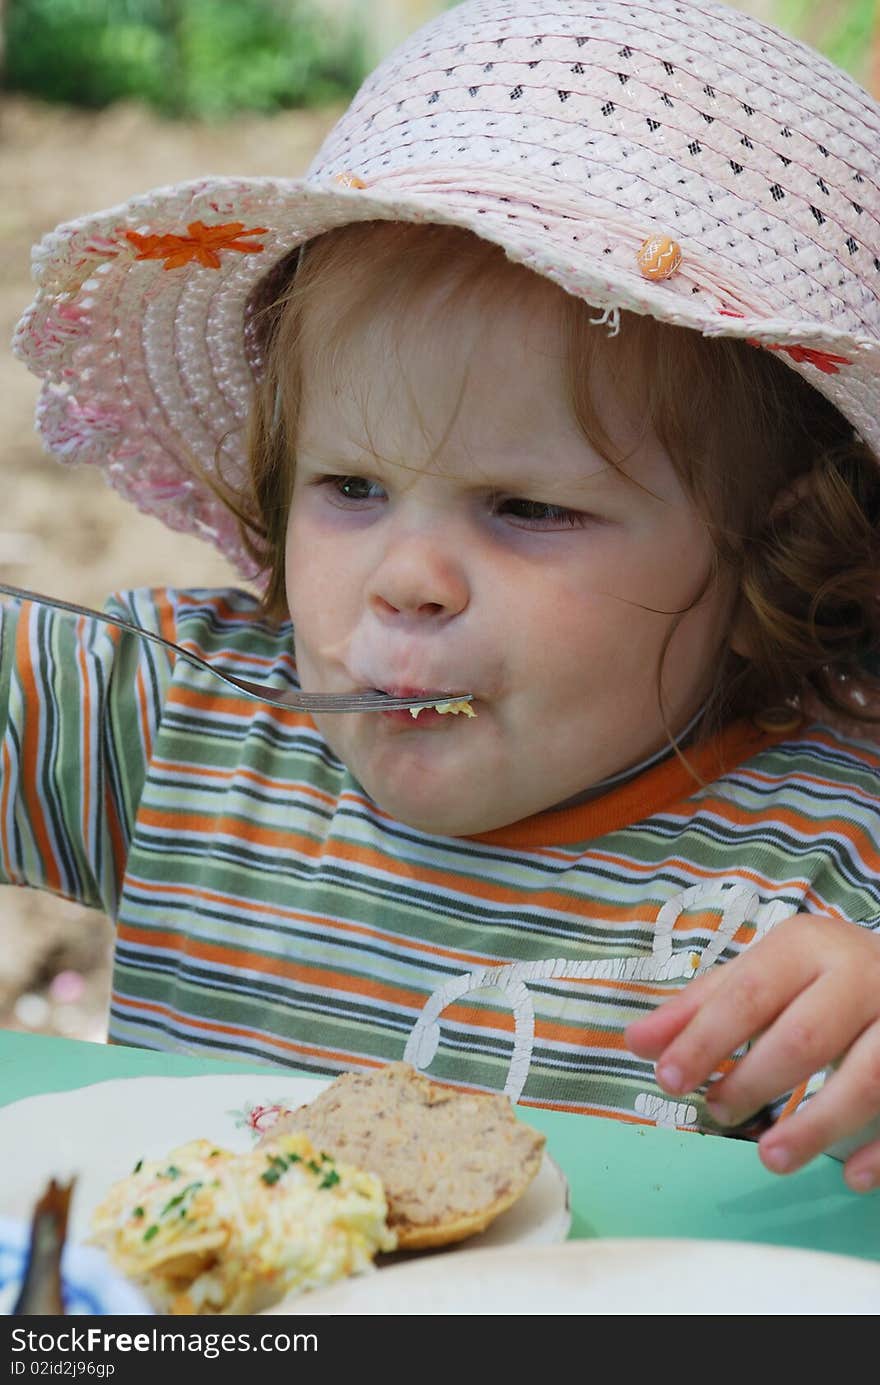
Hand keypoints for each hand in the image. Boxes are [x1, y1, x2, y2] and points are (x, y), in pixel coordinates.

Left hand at [624, 913, 879, 1190]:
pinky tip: (850, 1178)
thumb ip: (700, 1008)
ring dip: (815, 1126)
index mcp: (807, 946)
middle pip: (804, 1036)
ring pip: (866, 1078)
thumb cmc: (819, 976)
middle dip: (754, 1082)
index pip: (748, 994)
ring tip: (769, 1159)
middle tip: (716, 1113)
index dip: (705, 1039)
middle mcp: (860, 975)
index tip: (667, 1080)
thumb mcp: (762, 976)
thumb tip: (635, 1043)